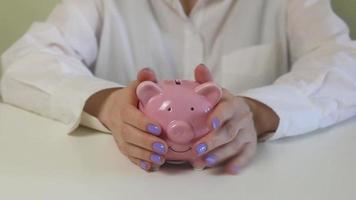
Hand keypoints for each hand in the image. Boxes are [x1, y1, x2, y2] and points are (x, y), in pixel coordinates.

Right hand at [84, 65, 212, 171]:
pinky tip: (153, 167)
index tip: (157, 128)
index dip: (142, 123)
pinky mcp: (123, 147)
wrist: (112, 109)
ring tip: (161, 159)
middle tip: (164, 147)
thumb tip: (148, 72)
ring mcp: (121, 138)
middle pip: (130, 136)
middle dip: (147, 143)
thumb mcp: (135, 86)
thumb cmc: (130, 97)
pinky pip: (130, 157)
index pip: (130, 117)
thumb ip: (143, 79)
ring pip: (130, 149)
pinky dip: (141, 163)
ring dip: (145, 155)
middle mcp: (120, 125)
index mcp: (123, 109)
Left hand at [192, 79, 278, 174]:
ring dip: (220, 155)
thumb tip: (199, 67)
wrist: (245, 112)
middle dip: (213, 142)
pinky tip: (229, 170)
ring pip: (235, 145)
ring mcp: (248, 132)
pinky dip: (239, 162)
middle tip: (197, 150)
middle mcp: (242, 118)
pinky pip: (248, 155)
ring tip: (203, 162)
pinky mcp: (251, 144)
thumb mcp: (217, 91)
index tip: (209, 124)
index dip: (219, 116)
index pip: (227, 109)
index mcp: (232, 103)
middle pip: (229, 132)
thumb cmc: (223, 103)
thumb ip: (207, 82)